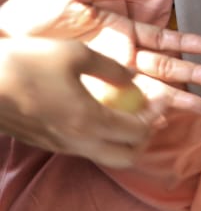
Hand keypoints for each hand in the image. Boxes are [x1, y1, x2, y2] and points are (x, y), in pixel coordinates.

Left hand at [0, 0, 200, 109]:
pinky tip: (165, 120)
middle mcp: (119, 57)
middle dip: (192, 74)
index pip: (160, 38)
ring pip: (151, 89)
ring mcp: (107, 79)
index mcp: (118, 31)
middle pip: (164, 67)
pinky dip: (146, 113)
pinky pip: (124, 106)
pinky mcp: (91, 95)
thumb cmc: (28, 15)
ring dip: (177, 97)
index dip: (185, 42)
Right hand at [0, 37, 152, 166]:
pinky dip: (100, 138)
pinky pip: (83, 149)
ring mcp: (59, 146)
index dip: (157, 113)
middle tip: (149, 114)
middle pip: (128, 156)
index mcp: (90, 120)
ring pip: (105, 156)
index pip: (139, 129)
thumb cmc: (25, 63)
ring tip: (128, 115)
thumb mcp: (74, 54)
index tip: (165, 97)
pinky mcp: (43, 144)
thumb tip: (133, 78)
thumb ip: (111, 68)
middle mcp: (78, 141)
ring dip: (123, 141)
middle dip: (145, 138)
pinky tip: (97, 116)